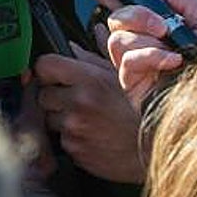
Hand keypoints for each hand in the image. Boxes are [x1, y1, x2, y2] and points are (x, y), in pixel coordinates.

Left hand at [33, 44, 143, 182]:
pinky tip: (91, 134)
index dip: (48, 69)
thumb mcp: (122, 77)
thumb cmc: (141, 109)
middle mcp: (79, 104)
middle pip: (42, 94)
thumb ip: (92, 59)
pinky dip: (71, 137)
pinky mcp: (75, 151)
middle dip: (54, 95)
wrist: (154, 148)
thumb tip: (71, 45)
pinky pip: (61, 140)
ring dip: (61, 117)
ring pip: (49, 119)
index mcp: (90, 80)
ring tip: (86, 118)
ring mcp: (75, 129)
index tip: (54, 73)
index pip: (44, 65)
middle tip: (73, 99)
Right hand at [89, 0, 196, 109]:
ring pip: (117, 40)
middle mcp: (144, 46)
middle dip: (136, 15)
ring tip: (172, 48)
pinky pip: (127, 62)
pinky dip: (150, 56)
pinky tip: (172, 61)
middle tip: (162, 25)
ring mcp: (137, 67)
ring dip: (145, 39)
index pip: (125, 8)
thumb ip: (182, 0)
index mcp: (159, 30)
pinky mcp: (134, 87)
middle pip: (116, 19)